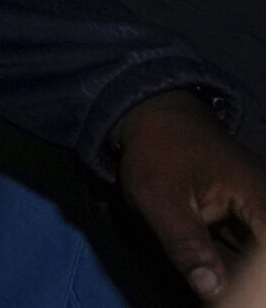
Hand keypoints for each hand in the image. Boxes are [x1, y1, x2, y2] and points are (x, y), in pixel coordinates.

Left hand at [115, 91, 265, 300]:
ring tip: (219, 288)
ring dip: (243, 277)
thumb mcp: (161, 198)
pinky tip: (218, 282)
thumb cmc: (157, 152)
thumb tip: (211, 290)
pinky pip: (250, 252)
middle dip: (249, 281)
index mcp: (260, 198)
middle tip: (221, 293)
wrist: (154, 117)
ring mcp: (260, 213)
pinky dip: (236, 269)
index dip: (258, 282)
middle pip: (264, 259)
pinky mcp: (248, 220)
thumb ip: (186, 245)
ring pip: (257, 259)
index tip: (240, 294)